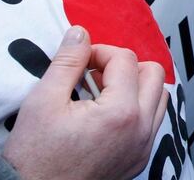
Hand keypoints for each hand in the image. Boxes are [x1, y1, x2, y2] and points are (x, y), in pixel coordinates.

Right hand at [2, 26, 167, 179]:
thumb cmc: (34, 156)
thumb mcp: (43, 101)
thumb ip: (67, 61)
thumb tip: (80, 33)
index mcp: (120, 112)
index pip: (125, 59)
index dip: (100, 52)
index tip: (79, 61)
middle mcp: (140, 130)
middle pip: (154, 73)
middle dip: (125, 65)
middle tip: (94, 73)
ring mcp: (142, 148)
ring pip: (158, 97)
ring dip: (135, 86)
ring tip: (100, 92)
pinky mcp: (138, 160)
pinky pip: (152, 122)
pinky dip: (136, 109)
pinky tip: (105, 114)